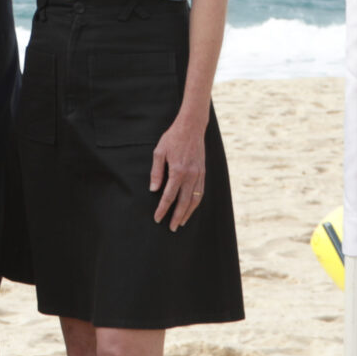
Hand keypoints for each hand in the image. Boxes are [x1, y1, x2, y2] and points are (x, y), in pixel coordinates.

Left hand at [150, 115, 206, 229]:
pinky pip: (201, 191)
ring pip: (195, 199)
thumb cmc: (172, 138)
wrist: (191, 127)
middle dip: (177, 216)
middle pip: (184, 202)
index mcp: (178, 171)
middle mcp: (191, 175)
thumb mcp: (159, 152)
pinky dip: (196, 202)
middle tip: (171, 228)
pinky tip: (191, 207)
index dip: (163, 209)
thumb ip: (156, 172)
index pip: (169, 196)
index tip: (158, 219)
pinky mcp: (203, 172)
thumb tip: (154, 190)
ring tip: (181, 222)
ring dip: (188, 213)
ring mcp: (199, 175)